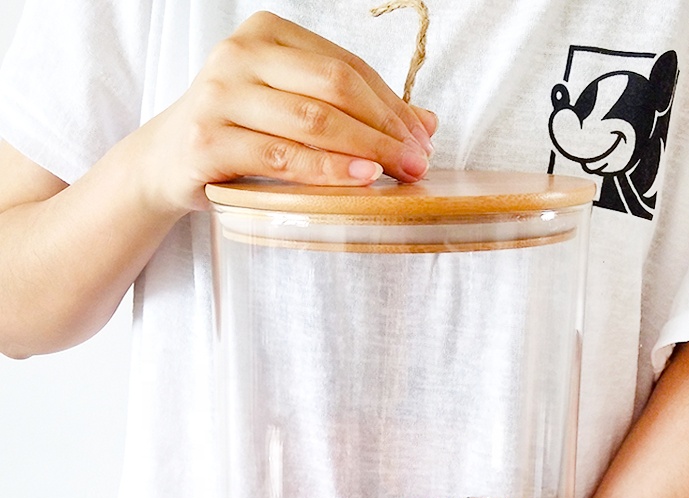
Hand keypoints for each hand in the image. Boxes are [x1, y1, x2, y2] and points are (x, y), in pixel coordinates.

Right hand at [137, 11, 436, 213]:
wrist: (168, 161)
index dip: (393, 105)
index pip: (348, 66)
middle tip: (417, 161)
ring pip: (312, 120)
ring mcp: (221, 94)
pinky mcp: (209, 139)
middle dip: (385, 127)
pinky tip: (360, 179)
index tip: (423, 139)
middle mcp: (241, 53)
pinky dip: (327, 170)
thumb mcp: (296, 114)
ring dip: (365, 149)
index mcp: (268, 34)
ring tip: (399, 172)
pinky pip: (282, 156)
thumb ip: (354, 112)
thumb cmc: (241, 134)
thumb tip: (427, 125)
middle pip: (335, 86)